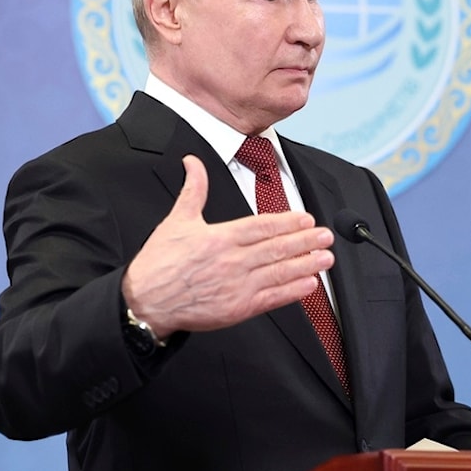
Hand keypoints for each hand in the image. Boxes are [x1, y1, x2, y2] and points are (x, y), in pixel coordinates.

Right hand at [121, 155, 334, 338]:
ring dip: (306, 264)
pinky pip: (271, 299)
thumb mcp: (176, 221)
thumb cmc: (159, 264)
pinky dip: (292, 292)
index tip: (307, 219)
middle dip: (305, 241)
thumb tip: (193, 162)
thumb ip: (193, 190)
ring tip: (325, 257)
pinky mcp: (237, 309)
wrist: (144, 303)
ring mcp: (236, 286)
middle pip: (277, 248)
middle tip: (326, 235)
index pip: (262, 226)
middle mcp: (232, 261)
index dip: (288, 222)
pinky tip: (309, 285)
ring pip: (279, 272)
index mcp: (220, 237)